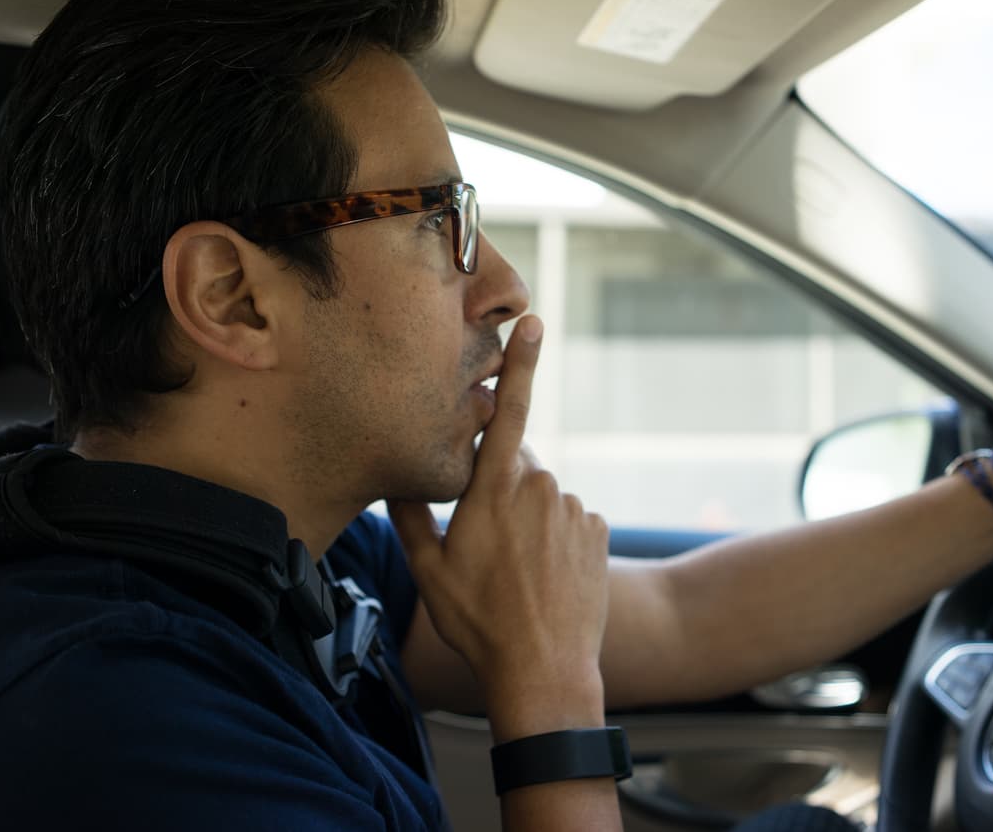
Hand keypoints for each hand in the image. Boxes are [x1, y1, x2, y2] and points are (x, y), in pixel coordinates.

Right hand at [388, 316, 609, 732]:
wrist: (544, 669)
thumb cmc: (478, 621)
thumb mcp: (429, 570)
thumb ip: (411, 514)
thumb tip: (394, 478)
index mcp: (495, 490)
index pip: (508, 413)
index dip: (520, 366)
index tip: (534, 323)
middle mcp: (541, 488)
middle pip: (516, 466)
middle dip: (500, 490)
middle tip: (487, 547)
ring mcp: (574, 510)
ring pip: (544, 498)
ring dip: (530, 521)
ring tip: (517, 574)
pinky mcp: (598, 531)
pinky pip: (571, 522)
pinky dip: (557, 540)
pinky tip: (545, 578)